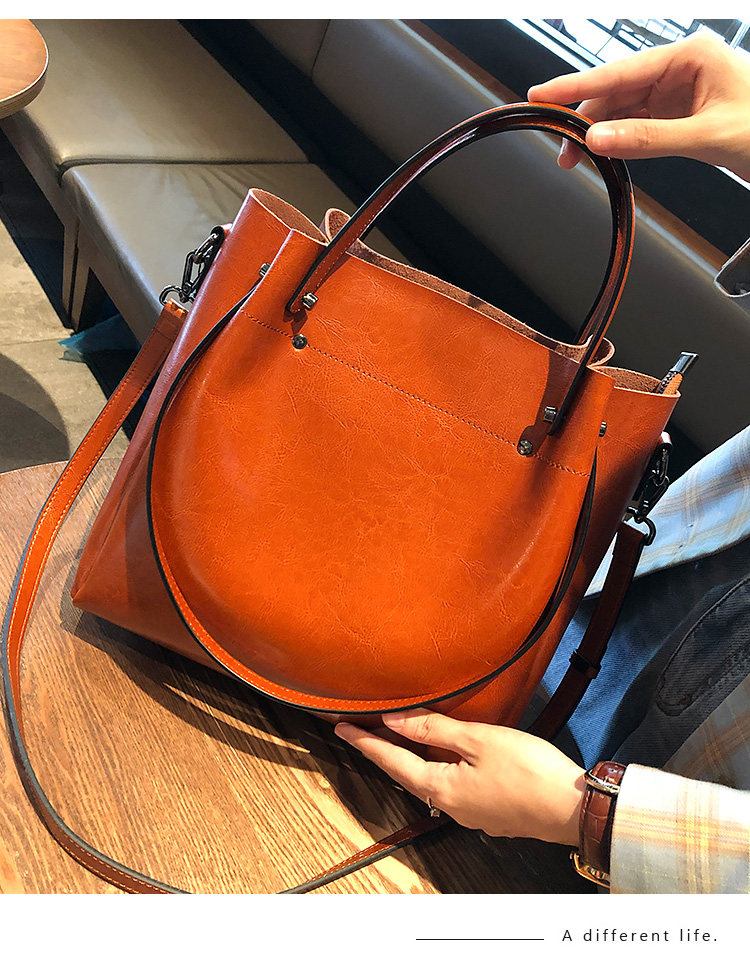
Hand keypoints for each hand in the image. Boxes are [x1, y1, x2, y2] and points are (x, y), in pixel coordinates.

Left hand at [334, 708, 585, 843]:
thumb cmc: (530, 772)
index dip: (365, 741)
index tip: (342, 728)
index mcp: (441, 788)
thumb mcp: (478, 740)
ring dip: (411, 757)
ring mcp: (471, 811)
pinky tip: (445, 753)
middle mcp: (450, 805)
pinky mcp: (490, 810)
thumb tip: (394, 721)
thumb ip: (434, 730)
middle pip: (407, 772)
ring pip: (430, 779)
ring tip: (397, 736)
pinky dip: (439, 765)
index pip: (391, 760)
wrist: (574, 808)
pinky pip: (453, 785)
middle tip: (362, 729)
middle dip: (384, 749)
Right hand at [528, 34, 749, 181]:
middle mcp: (681, 68)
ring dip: (598, 133)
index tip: (543, 94)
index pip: (620, 70)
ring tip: (575, 158)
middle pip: (616, 90)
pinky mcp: (678, 113)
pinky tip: (604, 152)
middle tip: (560, 146)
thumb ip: (648, 139)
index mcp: (691, 55)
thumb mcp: (706, 137)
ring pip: (623, 109)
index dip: (577, 84)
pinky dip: (618, 139)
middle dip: (585, 118)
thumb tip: (599, 139)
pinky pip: (637, 124)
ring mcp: (679, 91)